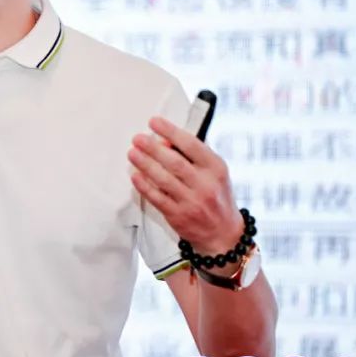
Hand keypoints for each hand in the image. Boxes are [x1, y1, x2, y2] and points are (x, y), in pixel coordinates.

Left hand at [127, 116, 242, 254]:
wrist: (223, 234)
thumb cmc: (216, 196)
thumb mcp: (214, 172)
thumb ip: (193, 155)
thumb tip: (164, 139)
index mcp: (216, 168)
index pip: (192, 145)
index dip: (171, 131)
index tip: (154, 122)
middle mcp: (205, 185)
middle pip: (174, 162)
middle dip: (153, 148)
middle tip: (137, 138)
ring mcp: (192, 202)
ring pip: (163, 179)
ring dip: (145, 164)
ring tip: (132, 153)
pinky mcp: (178, 216)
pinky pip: (157, 198)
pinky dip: (144, 186)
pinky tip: (135, 175)